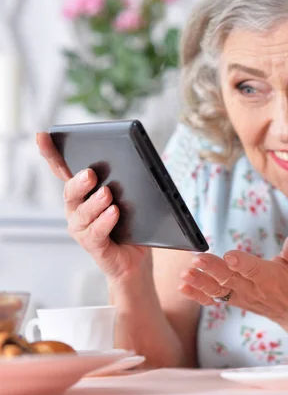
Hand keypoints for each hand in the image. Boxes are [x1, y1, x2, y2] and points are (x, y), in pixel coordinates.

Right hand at [36, 133, 149, 281]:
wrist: (136, 256)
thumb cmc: (130, 223)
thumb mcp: (129, 197)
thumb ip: (125, 180)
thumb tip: (134, 161)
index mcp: (83, 193)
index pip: (63, 171)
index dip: (51, 154)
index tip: (43, 137)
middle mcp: (76, 209)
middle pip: (71, 192)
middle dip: (79, 181)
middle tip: (90, 173)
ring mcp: (82, 228)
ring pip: (83, 213)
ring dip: (95, 202)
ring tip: (107, 194)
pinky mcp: (94, 245)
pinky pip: (96, 232)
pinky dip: (104, 221)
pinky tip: (114, 212)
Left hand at [179, 230, 287, 324]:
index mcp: (270, 278)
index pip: (254, 270)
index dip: (242, 263)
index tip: (230, 255)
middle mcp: (253, 289)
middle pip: (230, 279)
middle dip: (213, 269)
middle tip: (197, 259)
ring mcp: (241, 296)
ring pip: (218, 290)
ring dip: (201, 282)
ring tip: (186, 274)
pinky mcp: (234, 300)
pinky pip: (214, 298)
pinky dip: (198, 294)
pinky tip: (183, 287)